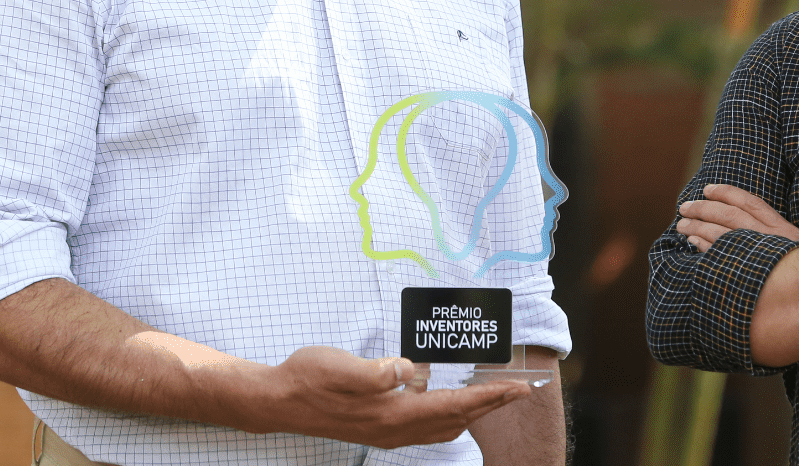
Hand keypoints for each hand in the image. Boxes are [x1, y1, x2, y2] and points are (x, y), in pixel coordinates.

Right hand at [232, 345, 529, 446]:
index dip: (488, 397)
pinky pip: (425, 424)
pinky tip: (441, 393)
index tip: (517, 387)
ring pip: (442, 425)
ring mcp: (387, 432)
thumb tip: (408, 370)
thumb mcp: (340, 366)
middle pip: (456, 419)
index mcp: (392, 414)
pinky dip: (446, 412)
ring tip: (491, 393)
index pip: (453, 407)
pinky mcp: (379, 427)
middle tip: (520, 390)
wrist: (278, 400)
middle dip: (490, 405)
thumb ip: (376, 372)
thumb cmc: (308, 378)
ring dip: (470, 410)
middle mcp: (395, 429)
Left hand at [675, 183, 798, 250]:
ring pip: (722, 235)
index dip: (726, 193)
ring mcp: (761, 258)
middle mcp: (773, 240)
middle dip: (704, 209)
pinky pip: (721, 257)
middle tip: (684, 207)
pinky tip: (692, 242)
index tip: (707, 189)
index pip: (751, 202)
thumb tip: (742, 222)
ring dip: (698, 227)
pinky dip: (704, 247)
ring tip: (682, 225)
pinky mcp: (750, 276)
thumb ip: (775, 234)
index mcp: (784, 229)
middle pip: (731, 216)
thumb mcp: (797, 248)